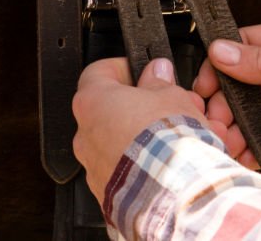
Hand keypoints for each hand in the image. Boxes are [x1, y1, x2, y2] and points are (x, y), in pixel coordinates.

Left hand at [73, 57, 207, 201]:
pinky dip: (143, 163)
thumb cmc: (166, 143)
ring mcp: (94, 167)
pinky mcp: (108, 192)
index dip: (123, 68)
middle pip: (109, 110)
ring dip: (142, 136)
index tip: (143, 71)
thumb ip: (159, 81)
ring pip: (117, 142)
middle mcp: (85, 135)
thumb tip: (157, 72)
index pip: (98, 72)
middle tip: (165, 105)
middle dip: (139, 106)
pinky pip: (125, 169)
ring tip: (175, 137)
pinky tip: (168, 161)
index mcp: (94, 102)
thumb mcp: (171, 96)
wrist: (171, 192)